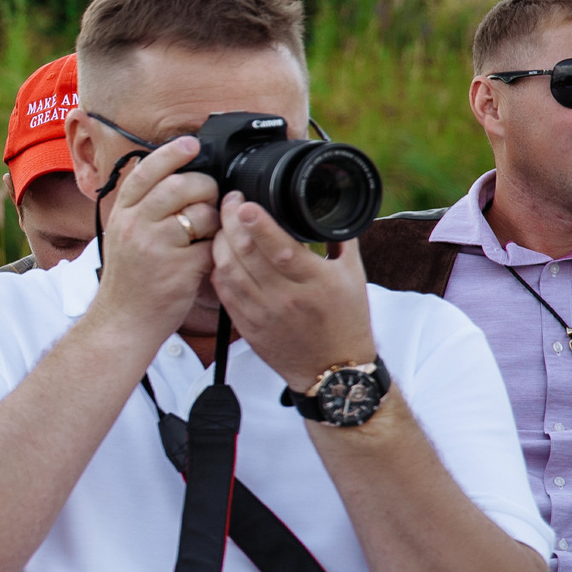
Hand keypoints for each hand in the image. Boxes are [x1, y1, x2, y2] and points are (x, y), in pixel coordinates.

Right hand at [83, 136, 222, 348]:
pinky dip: (216, 249)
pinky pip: (212, 245)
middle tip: (209, 199)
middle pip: (181, 185)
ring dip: (214, 221)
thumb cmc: (130, 279)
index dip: (172, 153)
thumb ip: (144, 208)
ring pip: (202, 213)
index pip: (147, 171)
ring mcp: (157, 246)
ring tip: (205, 235)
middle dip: (205, 188)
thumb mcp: (124, 236)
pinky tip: (206, 257)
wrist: (124, 320)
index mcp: (122, 214)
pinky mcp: (180, 267)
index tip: (191, 144)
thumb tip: (177, 178)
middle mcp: (136, 225)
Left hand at [210, 198, 376, 389]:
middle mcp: (287, 298)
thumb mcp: (354, 276)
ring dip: (220, 242)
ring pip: (228, 270)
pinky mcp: (245, 324)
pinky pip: (222, 290)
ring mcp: (262, 312)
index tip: (245, 204)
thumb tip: (325, 208)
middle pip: (247, 254)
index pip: (281, 249)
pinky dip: (217, 266)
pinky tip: (220, 251)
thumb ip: (339, 239)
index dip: (259, 225)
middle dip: (231, 222)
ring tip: (223, 222)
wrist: (333, 371)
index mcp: (316, 283)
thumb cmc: (346, 320)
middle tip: (229, 200)